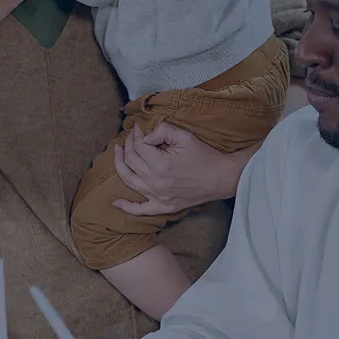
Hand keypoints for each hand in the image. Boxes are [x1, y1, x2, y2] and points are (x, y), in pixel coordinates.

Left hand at [112, 122, 254, 217]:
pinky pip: (141, 210)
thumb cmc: (205, 156)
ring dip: (120, 165)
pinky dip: (127, 207)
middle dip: (128, 145)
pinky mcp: (164, 207)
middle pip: (132, 161)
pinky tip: (115, 202)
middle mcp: (156, 183)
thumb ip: (162, 130)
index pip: (139, 146)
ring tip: (118, 152)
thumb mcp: (185, 136)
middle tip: (131, 136)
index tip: (138, 127)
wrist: (222, 177)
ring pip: (130, 181)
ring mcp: (159, 197)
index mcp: (161, 165)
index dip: (136, 134)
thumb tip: (146, 136)